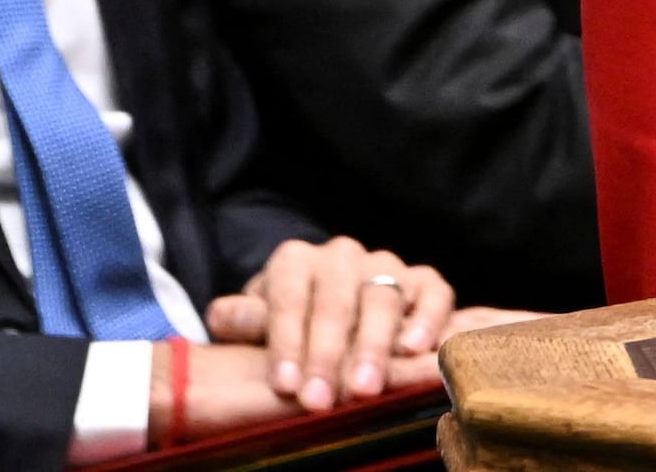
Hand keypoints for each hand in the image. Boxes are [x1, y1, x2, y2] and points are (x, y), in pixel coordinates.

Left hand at [206, 237, 458, 416]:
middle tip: (321, 400)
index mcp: (296, 261)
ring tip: (364, 388)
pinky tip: (415, 349)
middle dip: (327, 355)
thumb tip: (223, 318)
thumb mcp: (258, 323)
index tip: (285, 386)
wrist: (331, 311)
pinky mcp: (423, 281)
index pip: (288, 298)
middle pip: (336, 301)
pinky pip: (433, 292)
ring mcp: (386, 264)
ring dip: (373, 345)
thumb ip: (243, 321)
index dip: (286, 343)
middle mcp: (342, 255)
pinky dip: (427, 318)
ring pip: (383, 297)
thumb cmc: (290, 326)